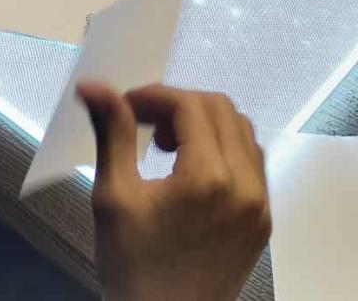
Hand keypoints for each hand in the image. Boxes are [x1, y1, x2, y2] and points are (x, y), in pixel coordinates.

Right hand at [80, 81, 269, 300]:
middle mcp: (245, 188)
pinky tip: (192, 168)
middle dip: (178, 105)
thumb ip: (113, 134)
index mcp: (208, 180)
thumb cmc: (135, 270)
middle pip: (220, 109)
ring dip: (205, 124)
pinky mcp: (262, 221)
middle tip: (144, 124)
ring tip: (167, 146)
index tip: (125, 107)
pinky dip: (225, 150)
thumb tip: (95, 87)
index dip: (153, 96)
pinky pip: (253, 163)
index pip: (188, 105)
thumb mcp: (114, 198)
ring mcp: (259, 206)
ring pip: (242, 131)